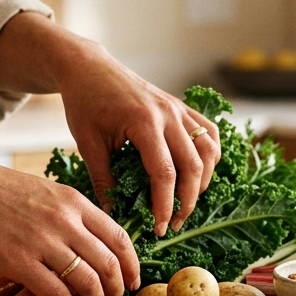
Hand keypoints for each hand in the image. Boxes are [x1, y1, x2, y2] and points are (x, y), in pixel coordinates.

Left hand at [0, 13, 220, 235]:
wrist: (90, 68)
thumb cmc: (85, 103)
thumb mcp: (88, 144)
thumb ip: (103, 180)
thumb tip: (113, 215)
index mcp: (144, 122)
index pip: (164, 173)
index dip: (165, 205)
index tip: (159, 227)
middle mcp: (168, 114)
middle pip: (194, 166)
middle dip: (188, 200)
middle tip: (175, 223)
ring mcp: (178, 108)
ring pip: (208, 150)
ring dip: (203, 180)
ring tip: (186, 201)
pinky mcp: (181, 106)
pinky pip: (209, 133)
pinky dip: (210, 156)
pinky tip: (198, 172)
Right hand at [0, 151, 141, 295]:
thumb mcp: (43, 191)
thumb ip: (69, 214)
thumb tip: (88, 243)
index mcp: (74, 201)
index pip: (120, 238)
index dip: (132, 265)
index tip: (133, 281)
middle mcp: (66, 221)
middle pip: (110, 264)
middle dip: (119, 289)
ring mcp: (44, 242)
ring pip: (89, 282)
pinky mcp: (20, 263)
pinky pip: (57, 294)